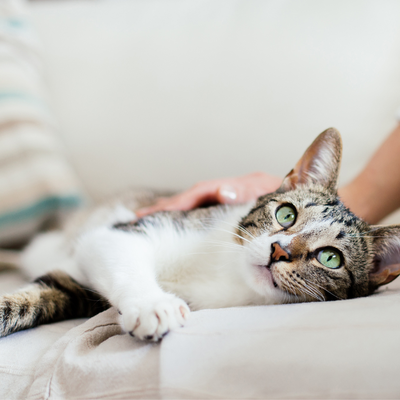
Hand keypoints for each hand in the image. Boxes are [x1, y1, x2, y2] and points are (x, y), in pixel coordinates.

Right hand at [136, 172, 281, 217]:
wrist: (309, 204)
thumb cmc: (294, 201)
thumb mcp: (272, 194)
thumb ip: (248, 192)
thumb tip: (221, 191)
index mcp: (237, 186)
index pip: (202, 191)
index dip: (181, 200)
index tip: (161, 210)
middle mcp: (230, 191)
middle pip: (192, 196)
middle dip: (167, 206)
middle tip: (140, 217)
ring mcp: (229, 201)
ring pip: (195, 205)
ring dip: (172, 212)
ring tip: (147, 221)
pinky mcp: (230, 212)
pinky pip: (204, 214)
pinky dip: (186, 218)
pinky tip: (173, 227)